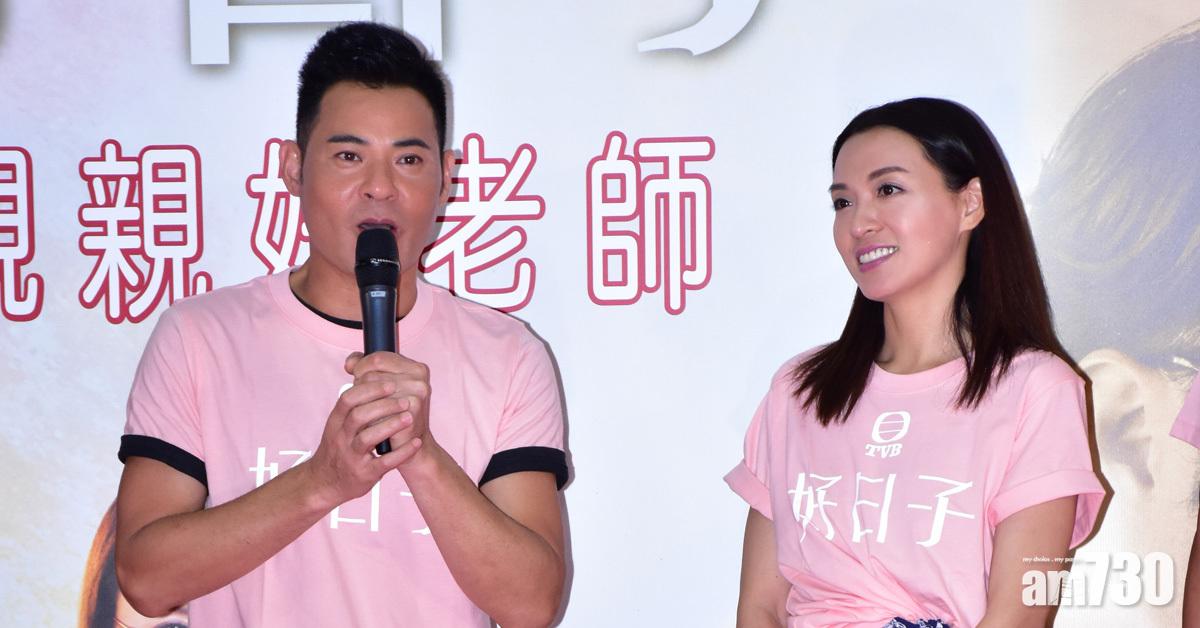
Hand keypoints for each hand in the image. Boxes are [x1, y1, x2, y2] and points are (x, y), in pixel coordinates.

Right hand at [303, 375, 416, 508]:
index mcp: (336, 421)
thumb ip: (352, 399)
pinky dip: (401, 453)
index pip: (348, 399)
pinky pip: (383, 463)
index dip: (369, 389)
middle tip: (405, 400)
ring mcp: (352, 457)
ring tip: (410, 417)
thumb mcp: (337, 423)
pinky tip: (416, 443)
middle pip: (358, 415)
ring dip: (390, 426)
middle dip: (383, 405)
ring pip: (368, 438)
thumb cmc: (338, 447)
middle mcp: (341, 438)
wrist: (325, 482)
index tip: (391, 382)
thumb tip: (360, 364)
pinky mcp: (364, 474)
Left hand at [344, 351, 434, 468]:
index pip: (378, 358)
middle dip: (360, 387)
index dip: (361, 367)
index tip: (356, 378)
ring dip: (363, 403)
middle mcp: (419, 378)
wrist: (413, 449)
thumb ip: (367, 370)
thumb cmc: (394, 418)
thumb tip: (350, 364)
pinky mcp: (410, 410)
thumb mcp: (384, 391)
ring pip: (370, 389)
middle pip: (371, 373)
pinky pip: (375, 407)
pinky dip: (369, 416)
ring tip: (370, 414)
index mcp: (416, 368)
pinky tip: (373, 424)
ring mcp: (416, 393)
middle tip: (364, 403)